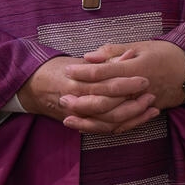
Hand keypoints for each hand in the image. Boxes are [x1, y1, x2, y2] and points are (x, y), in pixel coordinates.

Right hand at [18, 55, 155, 134]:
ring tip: (152, 107)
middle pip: (108, 108)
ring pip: (108, 123)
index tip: (145, 78)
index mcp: (76, 83)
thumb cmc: (61, 69)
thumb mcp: (82, 61)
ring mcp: (78, 116)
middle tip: (150, 93)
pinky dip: (126, 125)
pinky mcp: (82, 124)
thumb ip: (107, 60)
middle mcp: (76, 102)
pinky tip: (143, 117)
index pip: (106, 86)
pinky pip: (106, 130)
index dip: (127, 84)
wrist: (32, 85)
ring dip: (133, 116)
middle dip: (133, 103)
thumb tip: (131, 54)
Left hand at [41, 40, 184, 133]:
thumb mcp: (141, 45)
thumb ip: (114, 51)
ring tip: (68, 118)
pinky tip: (88, 127)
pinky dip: (104, 128)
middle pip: (105, 99)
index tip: (67, 70)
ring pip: (112, 117)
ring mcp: (143, 103)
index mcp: (136, 69)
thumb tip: (89, 56)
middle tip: (62, 98)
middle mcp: (138, 89)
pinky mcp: (146, 112)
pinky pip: (123, 125)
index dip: (84, 72)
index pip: (104, 73)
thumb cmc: (165, 54)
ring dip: (89, 119)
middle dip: (81, 100)